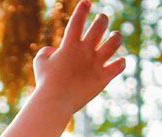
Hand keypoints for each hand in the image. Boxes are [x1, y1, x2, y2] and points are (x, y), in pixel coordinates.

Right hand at [32, 0, 125, 115]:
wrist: (55, 102)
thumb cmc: (45, 82)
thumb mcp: (40, 63)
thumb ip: (46, 52)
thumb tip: (54, 50)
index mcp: (69, 45)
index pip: (78, 21)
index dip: (82, 9)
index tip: (86, 2)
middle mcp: (85, 51)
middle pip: (100, 26)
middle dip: (102, 19)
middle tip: (101, 19)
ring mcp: (96, 63)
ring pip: (114, 42)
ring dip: (116, 36)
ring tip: (114, 35)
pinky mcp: (103, 77)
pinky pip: (119, 65)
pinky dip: (121, 62)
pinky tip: (119, 61)